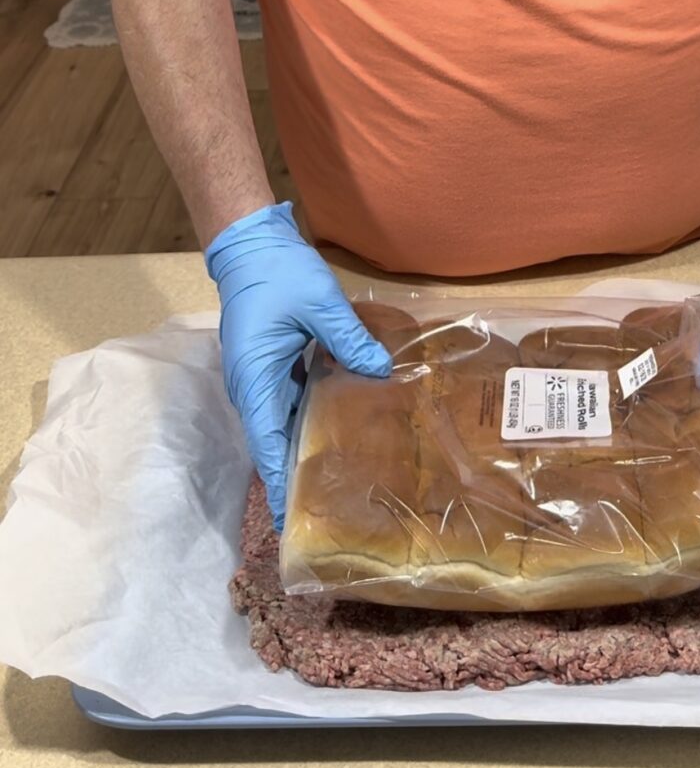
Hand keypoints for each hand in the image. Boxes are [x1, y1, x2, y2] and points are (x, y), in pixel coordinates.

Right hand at [205, 201, 390, 529]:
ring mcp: (261, 376)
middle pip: (276, 442)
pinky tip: (343, 422)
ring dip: (308, 446)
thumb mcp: (319, 303)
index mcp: (255, 381)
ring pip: (285, 422)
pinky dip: (313, 415)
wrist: (250, 243)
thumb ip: (348, 340)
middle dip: (299, 475)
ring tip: (342, 476)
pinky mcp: (272, 363)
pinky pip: (292, 399)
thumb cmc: (278, 273)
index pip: (268, 447)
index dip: (282, 486)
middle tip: (333, 509)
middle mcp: (253, 387)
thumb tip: (380, 373)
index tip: (294, 524)